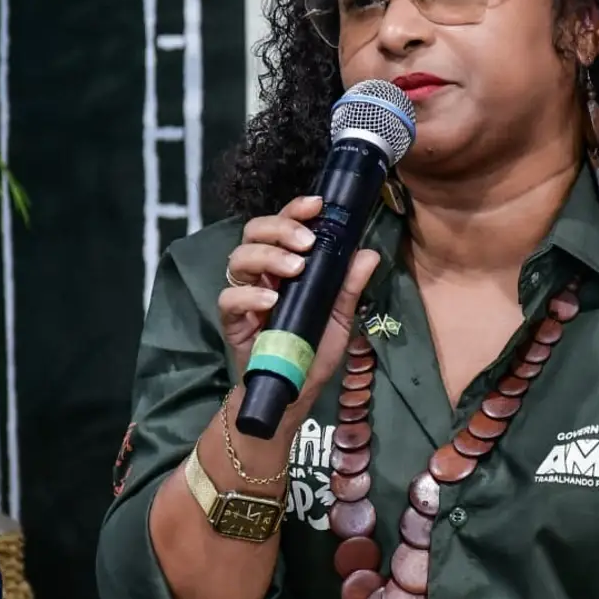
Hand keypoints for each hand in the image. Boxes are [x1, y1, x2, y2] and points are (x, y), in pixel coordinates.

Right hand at [218, 195, 380, 420]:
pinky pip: (229, 299)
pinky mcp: (232, 321)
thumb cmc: (312, 351)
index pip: (283, 225)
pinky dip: (249, 295)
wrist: (294, 392)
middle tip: (306, 243)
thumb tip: (369, 252)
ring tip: (294, 269)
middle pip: (254, 231)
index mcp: (286, 264)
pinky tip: (271, 300)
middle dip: (280, 229)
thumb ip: (349, 286)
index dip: (295, 210)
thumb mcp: (339, 317)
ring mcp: (244, 295)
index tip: (317, 205)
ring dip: (268, 256)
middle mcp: (262, 273)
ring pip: (238, 257)